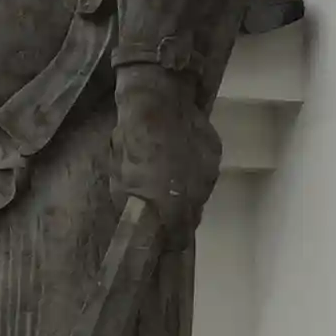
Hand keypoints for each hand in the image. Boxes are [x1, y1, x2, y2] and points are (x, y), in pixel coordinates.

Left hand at [111, 67, 220, 232]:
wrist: (157, 97)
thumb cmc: (132, 140)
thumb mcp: (120, 178)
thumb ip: (131, 204)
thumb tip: (138, 219)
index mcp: (173, 205)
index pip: (178, 237)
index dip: (168, 238)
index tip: (158, 236)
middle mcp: (197, 194)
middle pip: (191, 218)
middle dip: (177, 218)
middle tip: (162, 210)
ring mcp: (209, 172)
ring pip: (199, 194)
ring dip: (185, 193)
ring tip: (170, 182)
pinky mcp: (215, 153)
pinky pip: (205, 171)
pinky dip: (193, 171)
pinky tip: (180, 160)